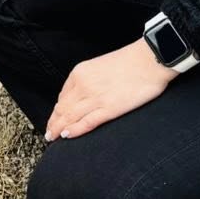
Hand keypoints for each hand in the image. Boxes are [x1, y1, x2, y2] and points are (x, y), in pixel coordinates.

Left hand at [45, 39, 176, 142]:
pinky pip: (87, 122)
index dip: (56, 112)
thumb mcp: (100, 66)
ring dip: (59, 129)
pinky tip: (66, 136)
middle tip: (49, 134)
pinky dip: (74, 130)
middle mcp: (83, 85)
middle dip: (54, 123)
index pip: (62, 97)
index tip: (53, 120)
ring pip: (70, 116)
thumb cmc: (130, 62)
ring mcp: (95, 97)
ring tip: (53, 139)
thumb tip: (82, 95)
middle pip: (62, 108)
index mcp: (80, 73)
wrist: (150, 59)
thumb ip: (88, 80)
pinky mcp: (109, 108)